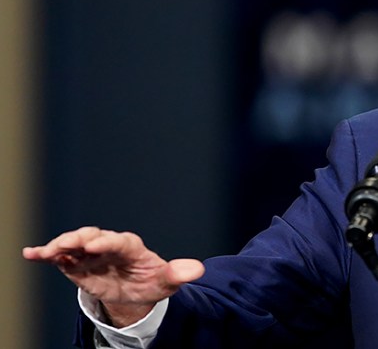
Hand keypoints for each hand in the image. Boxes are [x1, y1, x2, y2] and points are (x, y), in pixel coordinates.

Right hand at [23, 226, 203, 326]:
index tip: (97, 245)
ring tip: (44, 252)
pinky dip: (46, 254)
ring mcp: (91, 253)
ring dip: (59, 245)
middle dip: (79, 239)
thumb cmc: (151, 282)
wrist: (136, 290)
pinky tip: (30, 254)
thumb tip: (197, 270)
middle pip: (93, 237)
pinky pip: (61, 256)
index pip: (119, 241)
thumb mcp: (166, 282)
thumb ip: (178, 274)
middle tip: (65, 246)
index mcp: (131, 247)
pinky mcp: (77, 262)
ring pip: (74, 244)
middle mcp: (109, 245)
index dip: (108, 242)